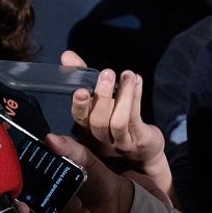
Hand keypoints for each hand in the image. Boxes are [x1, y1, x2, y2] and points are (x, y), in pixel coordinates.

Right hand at [22, 135, 133, 212]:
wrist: (114, 202)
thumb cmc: (95, 177)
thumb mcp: (85, 158)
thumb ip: (69, 148)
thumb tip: (50, 138)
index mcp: (35, 179)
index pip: (14, 184)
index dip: (11, 190)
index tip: (20, 198)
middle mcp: (32, 200)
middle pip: (19, 210)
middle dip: (33, 211)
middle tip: (52, 206)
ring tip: (79, 204)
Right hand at [71, 68, 171, 198]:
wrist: (144, 156)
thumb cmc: (117, 123)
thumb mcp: (98, 101)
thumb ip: (82, 78)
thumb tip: (67, 56)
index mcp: (88, 130)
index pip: (80, 118)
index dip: (79, 105)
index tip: (80, 90)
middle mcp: (102, 140)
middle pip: (98, 122)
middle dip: (102, 96)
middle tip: (107, 73)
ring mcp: (121, 143)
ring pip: (118, 122)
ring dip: (123, 95)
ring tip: (127, 75)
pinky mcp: (140, 141)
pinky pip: (136, 118)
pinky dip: (136, 97)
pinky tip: (136, 81)